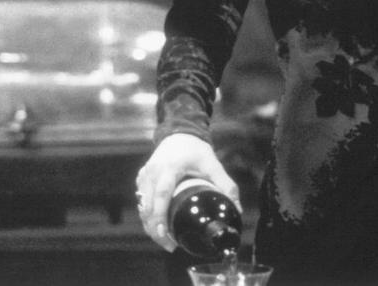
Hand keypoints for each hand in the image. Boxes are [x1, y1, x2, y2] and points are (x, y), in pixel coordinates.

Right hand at [135, 133, 241, 252]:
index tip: (164, 233)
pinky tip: (158, 225)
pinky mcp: (142, 177)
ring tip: (165, 239)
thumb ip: (226, 184)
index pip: (162, 195)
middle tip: (168, 244)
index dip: (160, 216)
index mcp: (170, 168)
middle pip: (148, 206)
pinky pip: (141, 200)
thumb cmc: (197, 149)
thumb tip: (237, 208)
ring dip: (150, 224)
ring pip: (142, 205)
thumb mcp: (213, 164)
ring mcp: (145, 174)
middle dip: (155, 228)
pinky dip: (147, 214)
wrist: (180, 132)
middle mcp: (153, 172)